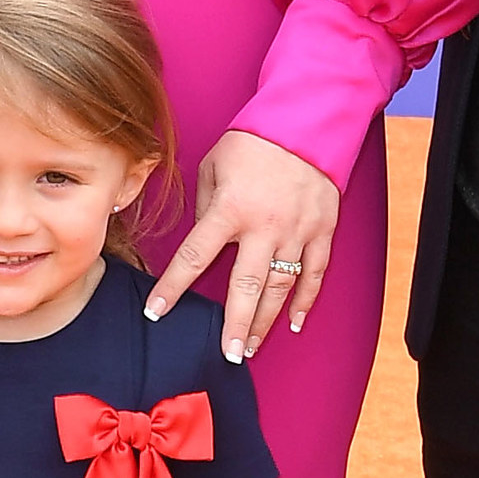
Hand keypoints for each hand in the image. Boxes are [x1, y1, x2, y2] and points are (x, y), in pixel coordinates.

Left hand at [147, 128, 338, 360]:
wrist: (305, 122)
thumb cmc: (253, 142)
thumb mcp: (213, 166)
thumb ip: (205, 207)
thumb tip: (204, 239)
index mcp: (230, 210)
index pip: (194, 257)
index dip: (173, 288)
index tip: (156, 312)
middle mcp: (264, 227)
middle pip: (246, 287)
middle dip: (235, 325)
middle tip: (227, 355)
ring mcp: (297, 232)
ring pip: (280, 288)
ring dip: (265, 323)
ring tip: (251, 348)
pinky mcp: (322, 231)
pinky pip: (314, 274)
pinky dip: (304, 301)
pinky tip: (293, 324)